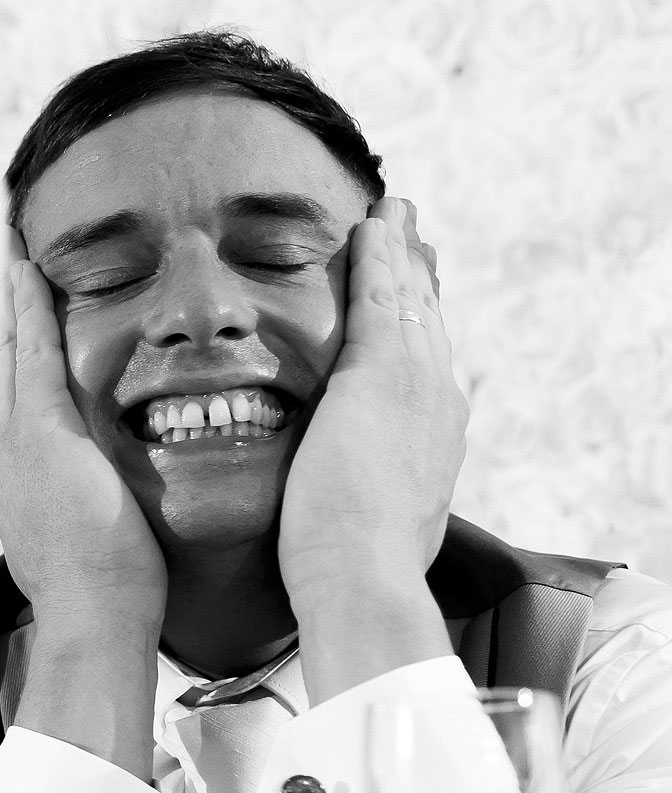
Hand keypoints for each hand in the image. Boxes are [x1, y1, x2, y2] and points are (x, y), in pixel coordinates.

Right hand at [0, 234, 166, 633]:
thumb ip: (80, 497)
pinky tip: (24, 270)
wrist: (91, 617)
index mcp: (5, 476)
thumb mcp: (78, 532)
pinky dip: (25, 308)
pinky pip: (30, 353)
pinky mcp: (42, 435)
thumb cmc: (98, 590)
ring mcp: (12, 442)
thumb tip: (93, 490)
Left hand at [278, 198, 466, 601]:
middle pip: (428, 325)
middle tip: (414, 237)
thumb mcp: (380, 526)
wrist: (365, 577)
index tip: (415, 303)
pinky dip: (377, 258)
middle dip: (419, 280)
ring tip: (393, 215)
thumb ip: (375, 502)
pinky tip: (370, 226)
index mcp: (435, 439)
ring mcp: (413, 385)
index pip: (428, 370)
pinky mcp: (376, 374)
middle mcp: (437, 403)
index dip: (420, 332)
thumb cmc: (355, 570)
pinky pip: (377, 298)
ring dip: (400, 254)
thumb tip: (368, 512)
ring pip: (408, 302)